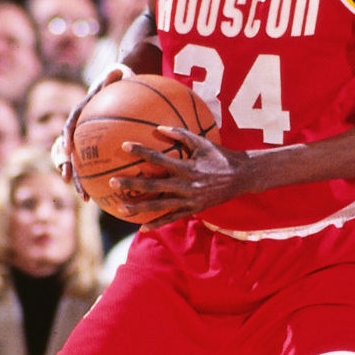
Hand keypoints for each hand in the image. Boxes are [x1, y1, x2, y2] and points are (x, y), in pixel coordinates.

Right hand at [53, 64, 132, 193]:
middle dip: (65, 167)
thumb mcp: (117, 76)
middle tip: (68, 180)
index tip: (65, 151)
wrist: (119, 87)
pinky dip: (99, 182)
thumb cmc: (119, 81)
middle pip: (66, 151)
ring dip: (79, 181)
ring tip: (85, 198)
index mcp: (80, 113)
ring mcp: (85, 141)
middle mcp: (78, 130)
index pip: (69, 127)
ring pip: (77, 164)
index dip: (65, 139)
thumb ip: (115, 77)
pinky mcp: (96, 150)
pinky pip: (95, 168)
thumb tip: (117, 70)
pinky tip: (110, 196)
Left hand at [112, 126, 249, 227]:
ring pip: (159, 206)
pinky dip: (157, 223)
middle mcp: (186, 185)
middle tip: (112, 182)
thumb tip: (158, 127)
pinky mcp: (193, 210)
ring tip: (120, 208)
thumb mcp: (202, 142)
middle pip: (153, 186)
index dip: (141, 151)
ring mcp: (189, 200)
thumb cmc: (219, 155)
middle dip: (132, 184)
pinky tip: (142, 227)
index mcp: (187, 167)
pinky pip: (172, 218)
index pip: (159, 158)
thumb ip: (180, 134)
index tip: (124, 146)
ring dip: (139, 207)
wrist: (241, 177)